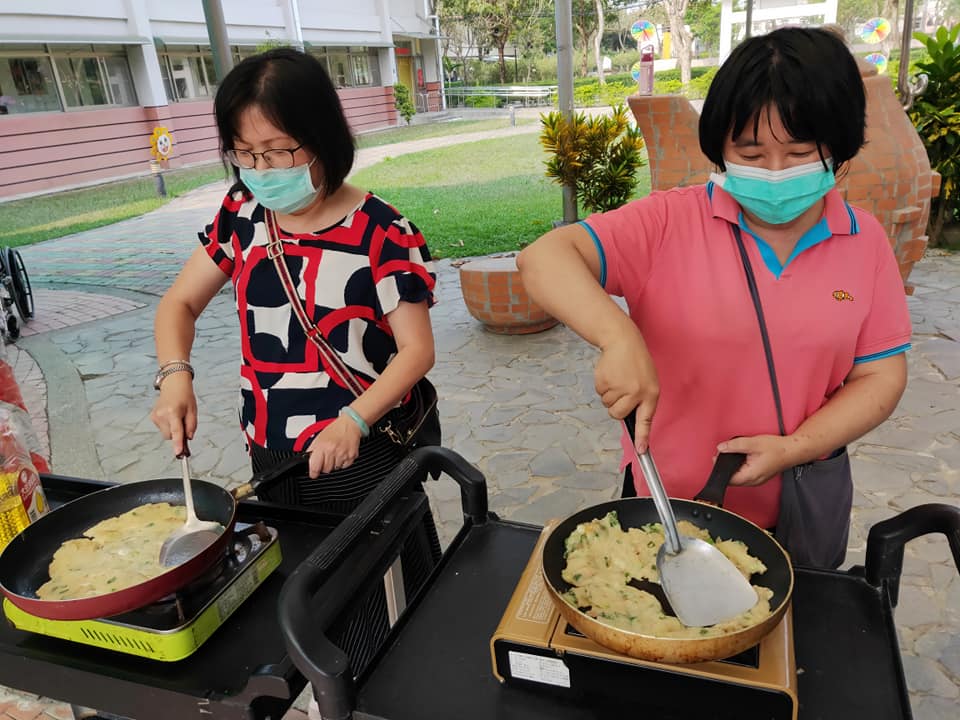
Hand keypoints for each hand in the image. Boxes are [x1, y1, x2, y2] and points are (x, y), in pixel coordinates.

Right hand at [150, 373, 196, 456]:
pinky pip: (162, 428)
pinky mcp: (153, 417)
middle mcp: (162, 415)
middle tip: (184, 422)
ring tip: (176, 415)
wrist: (173, 384)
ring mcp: (155, 416)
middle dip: (178, 433)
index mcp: (174, 412)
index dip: (178, 443)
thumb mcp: (193, 410)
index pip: (176, 431)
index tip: (178, 453)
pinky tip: (170, 415)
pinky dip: (168, 425)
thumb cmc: (185, 396)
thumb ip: (191, 426)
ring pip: (166, 433)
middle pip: (171, 436)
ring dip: (172, 429)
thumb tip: (188, 439)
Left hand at [306, 416, 361, 477]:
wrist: (350, 424)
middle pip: (326, 470)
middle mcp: (332, 451)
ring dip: (334, 464)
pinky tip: (342, 453)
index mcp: (322, 446)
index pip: (315, 466)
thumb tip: (308, 459)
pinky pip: (344, 466)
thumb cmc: (335, 429)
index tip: (313, 474)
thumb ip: (312, 449)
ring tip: (335, 453)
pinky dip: (342, 463)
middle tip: (326, 457)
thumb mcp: (319, 437)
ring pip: (335, 469)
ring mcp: (343, 455)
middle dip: (324, 466)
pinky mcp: (351, 456)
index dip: (313, 472)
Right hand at [594, 331, 658, 451]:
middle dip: (615, 406)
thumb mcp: (647, 382)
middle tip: (622, 390)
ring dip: (609, 394)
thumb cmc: (636, 363)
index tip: (641, 451)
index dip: (643, 437)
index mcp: (651, 394)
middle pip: (617, 414)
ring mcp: (620, 387)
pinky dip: (602, 386)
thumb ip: (641, 401)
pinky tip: (611, 374)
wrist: (623, 341)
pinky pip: (600, 393)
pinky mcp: (605, 382)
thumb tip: (630, 420)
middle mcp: (636, 392)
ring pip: (607, 404)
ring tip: (618, 378)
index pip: (646, 420)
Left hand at [718, 435, 799, 485]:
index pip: (728, 479)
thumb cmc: (777, 448)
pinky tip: (743, 458)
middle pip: (732, 478)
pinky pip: (745, 474)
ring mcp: (757, 480)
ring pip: (738, 477)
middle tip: (725, 452)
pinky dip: (741, 467)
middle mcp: (753, 481)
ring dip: (734, 467)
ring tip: (734, 453)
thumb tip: (721, 448)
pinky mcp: (759, 476)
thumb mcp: (753, 443)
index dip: (720, 468)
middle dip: (726, 466)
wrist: (793, 450)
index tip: (717, 458)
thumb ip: (735, 446)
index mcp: (750, 476)